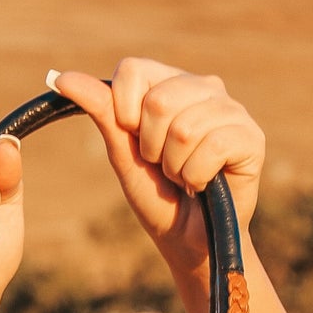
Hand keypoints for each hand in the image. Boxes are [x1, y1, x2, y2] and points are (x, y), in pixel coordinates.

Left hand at [51, 59, 264, 283]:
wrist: (189, 243)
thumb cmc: (158, 197)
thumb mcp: (123, 153)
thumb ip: (101, 111)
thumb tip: (61, 77)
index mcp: (171, 82)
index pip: (133, 69)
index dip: (124, 113)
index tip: (137, 144)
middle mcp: (204, 87)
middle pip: (158, 101)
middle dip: (152, 147)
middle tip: (166, 167)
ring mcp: (231, 110)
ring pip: (184, 128)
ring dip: (176, 167)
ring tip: (186, 177)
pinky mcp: (251, 136)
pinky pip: (212, 147)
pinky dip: (197, 177)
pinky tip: (205, 184)